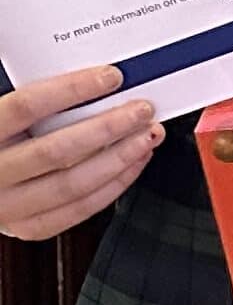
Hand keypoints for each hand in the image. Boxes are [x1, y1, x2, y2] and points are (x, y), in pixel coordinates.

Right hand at [0, 66, 162, 242]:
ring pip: (72, 185)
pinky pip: (78, 209)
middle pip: (56, 150)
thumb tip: (91, 79)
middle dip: (108, 128)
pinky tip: (133, 163)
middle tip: (142, 110)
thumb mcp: (1, 113)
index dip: (72, 90)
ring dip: (119, 159)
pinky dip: (113, 186)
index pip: (26, 107)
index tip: (110, 77)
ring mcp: (8, 206)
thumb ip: (32, 100)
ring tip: (147, 136)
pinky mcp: (27, 227)